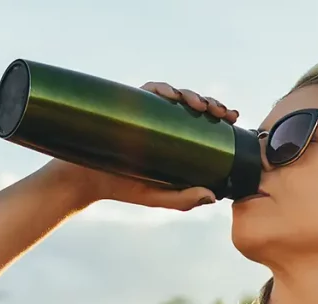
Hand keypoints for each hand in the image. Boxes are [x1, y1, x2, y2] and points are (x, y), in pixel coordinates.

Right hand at [42, 83, 240, 211]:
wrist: (86, 181)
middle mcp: (162, 121)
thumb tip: (212, 196)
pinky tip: (171, 95)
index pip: (203, 121)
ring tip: (199, 106)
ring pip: (174, 94)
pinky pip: (147, 91)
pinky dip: (161, 89)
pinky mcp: (127, 105)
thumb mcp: (158, 198)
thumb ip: (184, 199)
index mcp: (174, 138)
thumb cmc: (124, 188)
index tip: (232, 117)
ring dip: (190, 94)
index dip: (220, 115)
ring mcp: (145, 112)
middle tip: (220, 112)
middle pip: (193, 105)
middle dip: (210, 103)